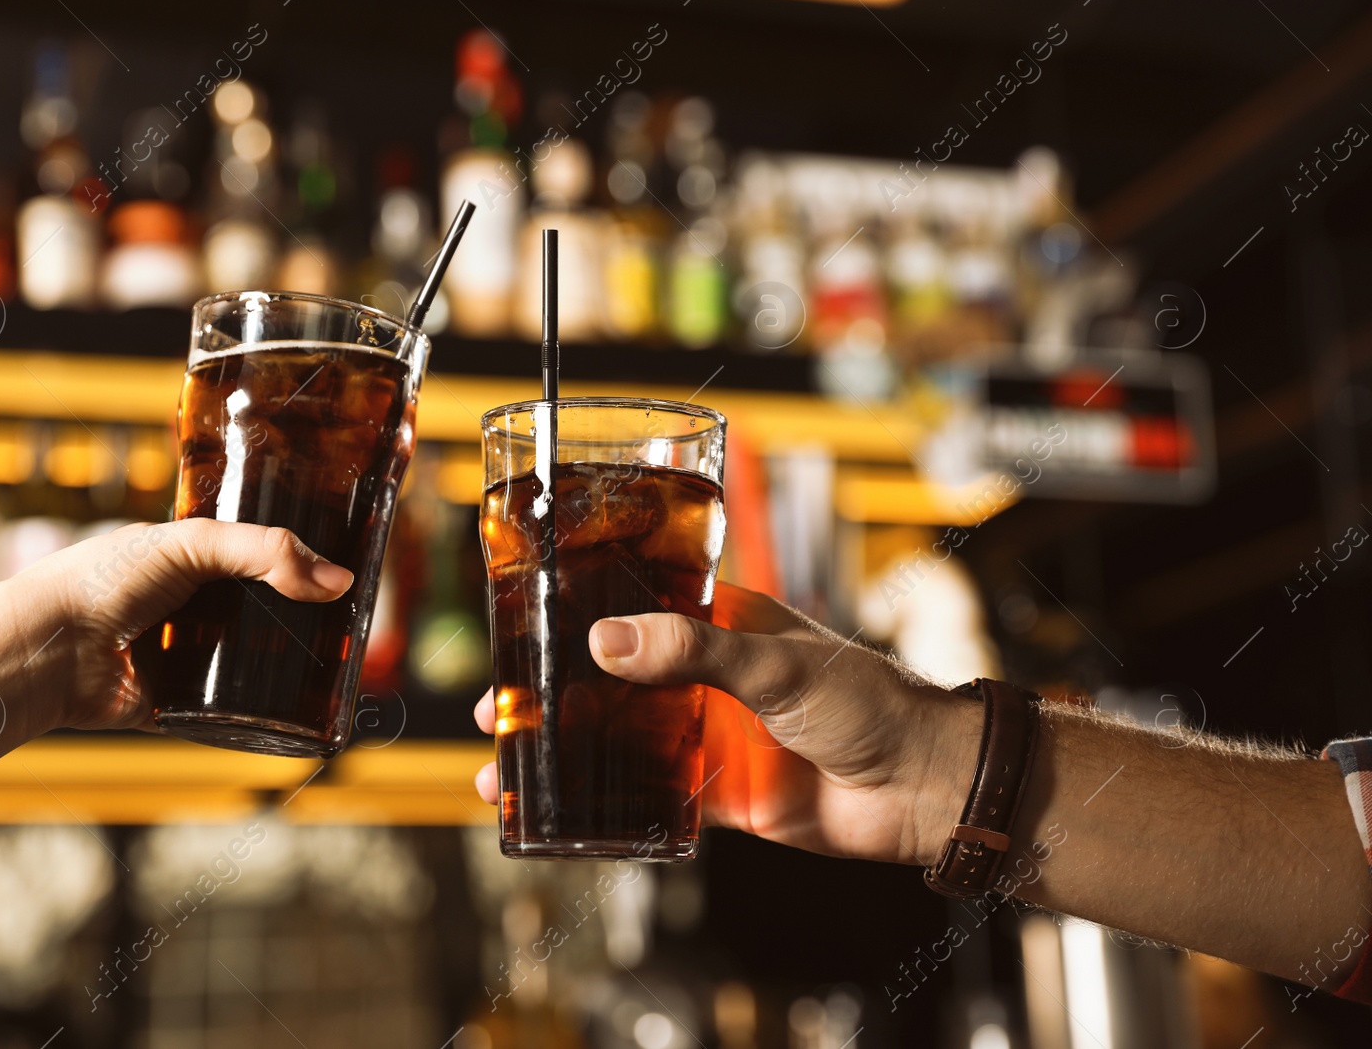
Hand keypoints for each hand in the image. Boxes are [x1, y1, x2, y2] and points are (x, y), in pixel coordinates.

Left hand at [12, 519, 353, 732]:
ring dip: (288, 667)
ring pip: (254, 663)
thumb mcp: (191, 545)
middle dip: (304, 619)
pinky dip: (261, 711)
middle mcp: (191, 609)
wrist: (49, 651)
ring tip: (338, 668)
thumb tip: (337, 583)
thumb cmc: (102, 582)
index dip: (299, 564)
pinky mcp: (180, 706)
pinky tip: (300, 707)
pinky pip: (232, 712)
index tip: (344, 575)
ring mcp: (186, 658)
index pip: (258, 558)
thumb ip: (265, 552)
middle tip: (351, 625)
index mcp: (190, 562)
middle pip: (265, 612)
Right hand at [472, 582, 980, 865]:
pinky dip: (608, 806)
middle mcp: (706, 674)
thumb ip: (693, 655)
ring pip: (620, 740)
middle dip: (552, 693)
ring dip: (566, 753)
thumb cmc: (870, 703)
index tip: (522, 623)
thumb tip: (607, 643)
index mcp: (721, 622)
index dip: (575, 613)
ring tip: (505, 771)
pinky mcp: (719, 792)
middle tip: (498, 708)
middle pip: (611, 678)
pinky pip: (650, 797)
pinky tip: (563, 815)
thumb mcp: (776, 666)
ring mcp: (710, 733)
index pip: (633, 604)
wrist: (922, 788)